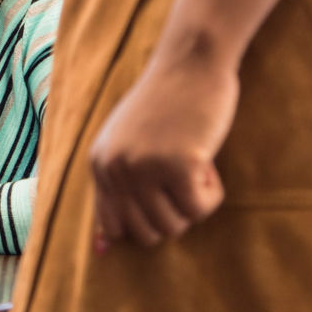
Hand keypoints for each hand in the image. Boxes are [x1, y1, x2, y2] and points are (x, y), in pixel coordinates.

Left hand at [88, 54, 236, 249]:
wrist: (190, 62)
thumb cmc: (167, 105)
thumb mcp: (128, 145)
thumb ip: (116, 190)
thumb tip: (101, 250)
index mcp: (99, 164)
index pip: (113, 227)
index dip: (145, 222)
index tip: (164, 198)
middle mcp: (114, 168)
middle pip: (146, 234)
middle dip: (173, 215)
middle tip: (183, 180)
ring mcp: (143, 166)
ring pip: (174, 226)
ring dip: (193, 203)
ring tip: (194, 165)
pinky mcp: (177, 163)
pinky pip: (200, 209)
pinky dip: (212, 193)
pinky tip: (207, 161)